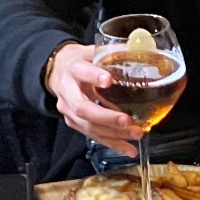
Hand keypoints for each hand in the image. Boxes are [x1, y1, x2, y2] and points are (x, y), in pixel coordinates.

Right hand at [44, 41, 138, 156]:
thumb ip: (113, 53)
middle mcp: (68, 91)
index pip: (81, 72)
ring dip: (113, 134)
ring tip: (136, 134)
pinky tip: (128, 148)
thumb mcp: (92, 50)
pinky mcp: (74, 122)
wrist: (57, 71)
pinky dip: (112, 143)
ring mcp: (69, 110)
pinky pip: (93, 135)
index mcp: (73, 68)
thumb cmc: (80, 60)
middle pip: (83, 108)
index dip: (93, 76)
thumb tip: (143, 51)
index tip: (108, 80)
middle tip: (126, 120)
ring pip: (88, 126)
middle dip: (106, 117)